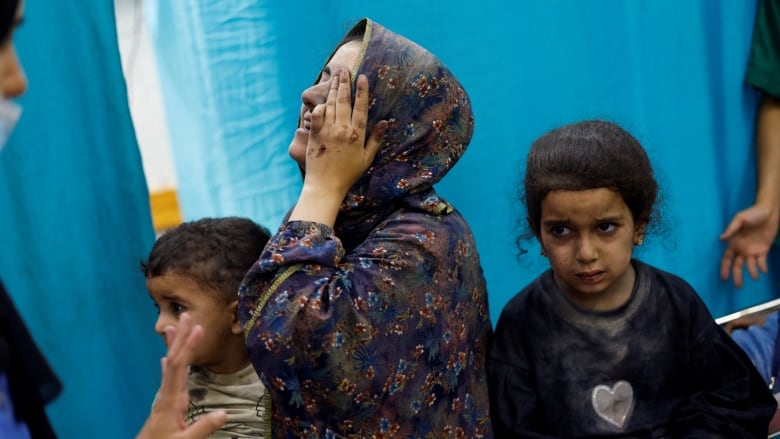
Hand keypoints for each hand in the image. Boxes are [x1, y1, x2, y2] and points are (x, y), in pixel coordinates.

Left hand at [136, 313, 225, 438]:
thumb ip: (203, 427)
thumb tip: (224, 413)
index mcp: (172, 401)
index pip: (180, 368)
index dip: (188, 346)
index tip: (197, 328)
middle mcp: (167, 395)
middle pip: (174, 360)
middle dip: (180, 338)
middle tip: (186, 315)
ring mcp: (164, 399)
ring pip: (170, 367)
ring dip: (174, 347)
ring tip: (174, 327)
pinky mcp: (165, 404)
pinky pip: (168, 378)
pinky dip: (169, 365)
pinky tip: (165, 359)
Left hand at [305, 70, 385, 194]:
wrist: (326, 185)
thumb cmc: (348, 174)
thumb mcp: (367, 158)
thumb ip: (376, 139)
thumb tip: (385, 122)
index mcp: (356, 135)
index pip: (361, 107)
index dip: (362, 91)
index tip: (362, 77)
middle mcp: (342, 129)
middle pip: (344, 101)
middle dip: (345, 84)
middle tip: (344, 70)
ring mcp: (327, 131)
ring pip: (330, 105)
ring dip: (333, 90)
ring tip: (335, 78)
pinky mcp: (314, 135)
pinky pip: (316, 115)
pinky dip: (319, 106)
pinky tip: (322, 100)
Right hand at [719, 204, 778, 287]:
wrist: (769, 211)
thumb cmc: (753, 213)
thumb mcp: (740, 219)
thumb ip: (731, 229)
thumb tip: (721, 239)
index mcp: (734, 242)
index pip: (727, 258)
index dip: (724, 268)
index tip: (723, 278)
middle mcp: (742, 249)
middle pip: (738, 265)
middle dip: (737, 276)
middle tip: (738, 286)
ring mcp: (753, 250)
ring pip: (750, 266)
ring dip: (752, 273)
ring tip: (755, 278)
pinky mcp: (763, 249)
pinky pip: (762, 261)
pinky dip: (762, 267)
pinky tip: (763, 271)